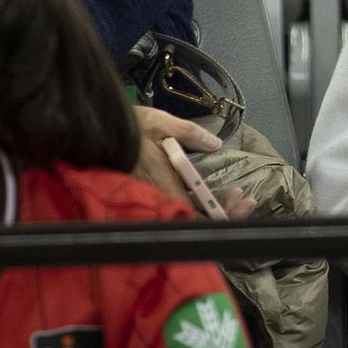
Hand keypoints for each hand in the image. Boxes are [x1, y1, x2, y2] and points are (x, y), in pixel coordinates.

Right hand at [130, 106, 251, 216]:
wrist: (101, 133)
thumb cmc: (130, 128)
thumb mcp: (163, 123)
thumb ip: (191, 134)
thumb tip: (215, 145)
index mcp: (167, 187)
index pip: (200, 219)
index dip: (224, 216)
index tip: (242, 199)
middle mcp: (162, 201)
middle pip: (198, 225)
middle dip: (227, 215)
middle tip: (245, 200)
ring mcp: (156, 201)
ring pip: (191, 219)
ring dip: (216, 212)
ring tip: (234, 196)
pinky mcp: (152, 197)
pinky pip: (181, 211)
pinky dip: (201, 206)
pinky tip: (210, 194)